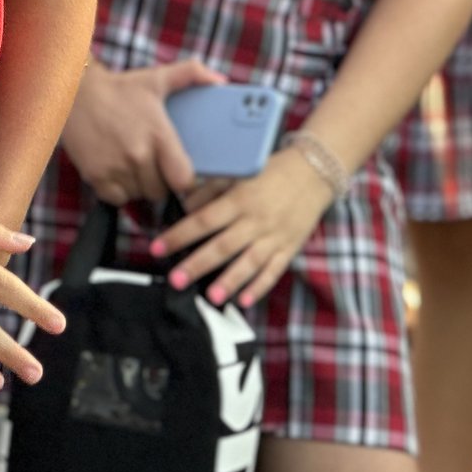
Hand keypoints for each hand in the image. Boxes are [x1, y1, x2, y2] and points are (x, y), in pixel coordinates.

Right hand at [58, 58, 224, 206]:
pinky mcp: (96, 176)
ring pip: (139, 196)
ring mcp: (116, 168)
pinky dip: (118, 190)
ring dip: (139, 186)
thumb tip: (220, 80)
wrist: (74, 92)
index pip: (184, 179)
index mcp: (158, 134)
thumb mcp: (157, 77)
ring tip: (135, 165)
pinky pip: (117, 199)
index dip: (185, 181)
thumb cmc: (120, 87)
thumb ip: (192, 74)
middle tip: (154, 164)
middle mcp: (138, 154)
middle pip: (160, 191)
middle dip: (160, 181)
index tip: (181, 173)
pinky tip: (118, 170)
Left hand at [149, 148, 334, 310]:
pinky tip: (244, 300)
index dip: (179, 235)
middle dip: (198, 264)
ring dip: (229, 281)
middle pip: (223, 245)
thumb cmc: (271, 171)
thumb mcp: (239, 172)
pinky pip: (273, 271)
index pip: (204, 220)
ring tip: (211, 298)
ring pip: (249, 263)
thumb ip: (210, 189)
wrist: (314, 172)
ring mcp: (274, 236)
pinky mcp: (289, 248)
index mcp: (240, 198)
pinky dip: (259, 287)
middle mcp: (256, 220)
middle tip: (176, 280)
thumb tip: (184, 205)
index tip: (158, 248)